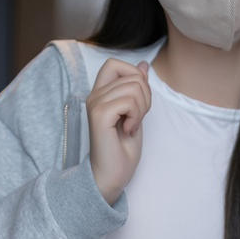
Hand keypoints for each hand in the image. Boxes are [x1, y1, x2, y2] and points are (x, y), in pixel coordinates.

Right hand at [86, 58, 151, 204]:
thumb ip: (137, 88)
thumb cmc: (122, 150)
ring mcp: (95, 104)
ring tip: (132, 126)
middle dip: (145, 97)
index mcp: (100, 93)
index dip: (134, 75)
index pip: (114, 63)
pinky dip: (136, 117)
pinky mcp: (99, 115)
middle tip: (136, 119)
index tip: (137, 101)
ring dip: (142, 109)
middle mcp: (94, 95)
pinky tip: (128, 130)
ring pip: (134, 87)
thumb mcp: (136, 113)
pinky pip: (129, 101)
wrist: (112, 175)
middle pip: (132, 75)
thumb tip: (144, 65)